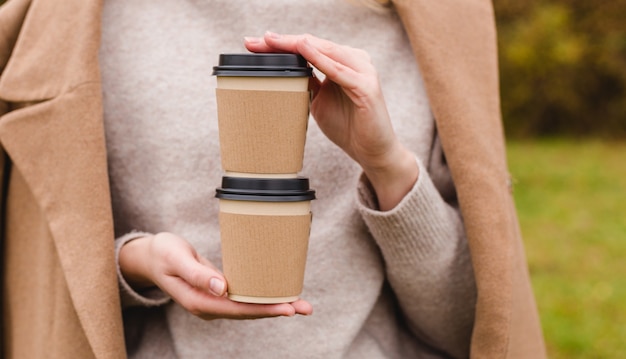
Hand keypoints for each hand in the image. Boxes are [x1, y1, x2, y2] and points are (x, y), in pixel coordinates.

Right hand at [119, 232, 312, 318]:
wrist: (150, 256)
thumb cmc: (163, 253)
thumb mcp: (177, 258)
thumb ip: (197, 273)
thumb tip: (221, 288)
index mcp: (199, 302)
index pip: (238, 309)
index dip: (265, 309)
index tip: (288, 307)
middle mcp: (209, 305)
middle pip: (248, 312)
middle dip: (277, 310)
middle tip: (305, 307)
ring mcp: (214, 301)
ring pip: (249, 307)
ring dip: (274, 305)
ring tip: (301, 304)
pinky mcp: (218, 292)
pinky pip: (244, 298)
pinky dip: (263, 297)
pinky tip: (279, 294)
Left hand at [245, 32, 417, 209]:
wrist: (372, 151)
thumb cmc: (349, 126)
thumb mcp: (320, 101)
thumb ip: (307, 84)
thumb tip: (283, 74)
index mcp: (344, 62)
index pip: (309, 47)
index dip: (282, 44)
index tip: (254, 44)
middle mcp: (355, 61)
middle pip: (314, 44)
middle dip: (283, 42)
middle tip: (254, 41)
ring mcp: (362, 71)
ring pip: (325, 51)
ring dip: (297, 45)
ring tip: (273, 42)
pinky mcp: (366, 87)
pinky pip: (339, 70)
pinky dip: (321, 59)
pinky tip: (304, 51)